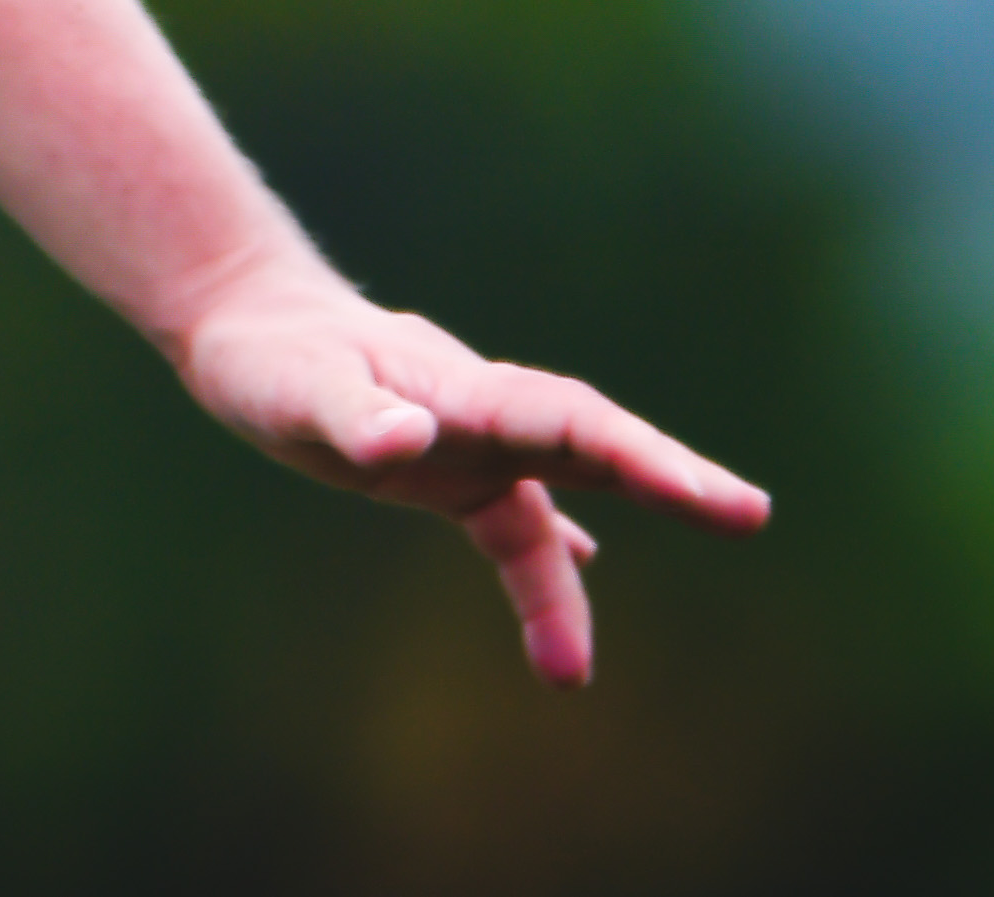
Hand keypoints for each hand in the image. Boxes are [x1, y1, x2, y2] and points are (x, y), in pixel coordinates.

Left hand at [164, 258, 771, 686]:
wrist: (242, 321)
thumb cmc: (265, 354)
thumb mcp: (292, 386)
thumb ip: (354, 414)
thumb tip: (413, 442)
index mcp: (460, 389)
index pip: (568, 420)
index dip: (639, 456)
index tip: (702, 493)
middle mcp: (479, 413)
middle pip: (593, 444)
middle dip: (671, 481)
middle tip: (751, 514)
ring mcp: (467, 440)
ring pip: (557, 496)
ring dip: (574, 578)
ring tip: (577, 673)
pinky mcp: (441, 469)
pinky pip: (508, 522)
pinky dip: (542, 562)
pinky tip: (581, 581)